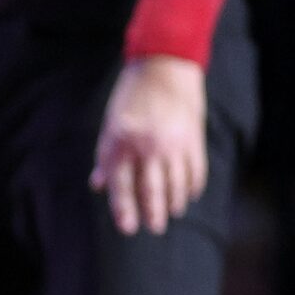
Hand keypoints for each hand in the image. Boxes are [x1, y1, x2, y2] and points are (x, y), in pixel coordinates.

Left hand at [90, 56, 208, 235]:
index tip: (128, 228)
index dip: (124, 209)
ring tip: (172, 213)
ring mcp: (172, 144)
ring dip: (173, 203)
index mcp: (121, 141)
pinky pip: (195, 172)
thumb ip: (107, 156)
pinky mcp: (193, 139)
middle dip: (152, 213)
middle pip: (150, 190)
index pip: (121, 184)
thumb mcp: (111, 123)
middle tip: (154, 229)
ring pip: (175, 185)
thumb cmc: (131, 95)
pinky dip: (192, 187)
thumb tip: (99, 185)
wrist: (164, 65)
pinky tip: (188, 195)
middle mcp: (146, 146)